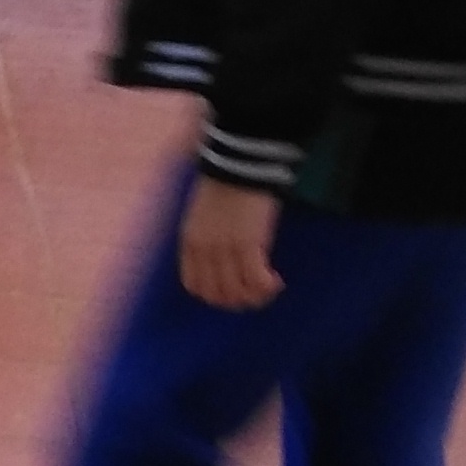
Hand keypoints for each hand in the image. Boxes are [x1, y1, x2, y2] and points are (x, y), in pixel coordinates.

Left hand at [178, 172, 282, 309]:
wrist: (239, 164)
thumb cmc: (226, 185)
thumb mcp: (204, 216)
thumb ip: (207, 239)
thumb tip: (222, 261)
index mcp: (190, 243)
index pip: (194, 285)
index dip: (214, 295)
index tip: (233, 289)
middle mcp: (205, 251)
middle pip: (217, 295)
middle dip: (238, 301)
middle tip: (255, 292)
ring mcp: (226, 250)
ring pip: (238, 293)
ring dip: (255, 297)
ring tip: (268, 287)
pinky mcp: (249, 246)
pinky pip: (256, 282)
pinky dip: (267, 287)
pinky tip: (276, 280)